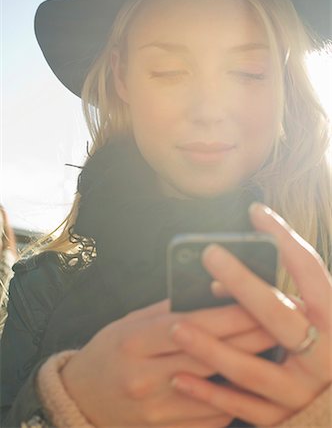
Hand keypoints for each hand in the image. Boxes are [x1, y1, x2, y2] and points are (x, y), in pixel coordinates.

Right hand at [60, 291, 275, 426]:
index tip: (258, 301)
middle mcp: (144, 376)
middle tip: (278, 322)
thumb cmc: (111, 350)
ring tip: (271, 350)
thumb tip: (212, 295)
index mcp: (135, 341)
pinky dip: (232, 400)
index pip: (192, 324)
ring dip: (247, 370)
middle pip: (210, 355)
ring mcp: (155, 409)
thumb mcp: (132, 321)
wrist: (83, 396)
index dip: (230, 313)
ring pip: (215, 390)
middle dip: (250, 337)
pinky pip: (210, 418)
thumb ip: (170, 310)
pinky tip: (245, 383)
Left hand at [170, 203, 331, 425]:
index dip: (285, 239)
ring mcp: (304, 392)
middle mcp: (324, 356)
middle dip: (244, 284)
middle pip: (279, 316)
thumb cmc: (320, 347)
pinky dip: (209, 393)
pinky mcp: (286, 420)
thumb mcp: (312, 320)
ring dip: (212, 346)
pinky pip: (244, 409)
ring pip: (253, 368)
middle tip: (209, 254)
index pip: (311, 272)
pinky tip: (179, 377)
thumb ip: (278, 300)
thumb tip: (218, 285)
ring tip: (176, 326)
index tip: (255, 211)